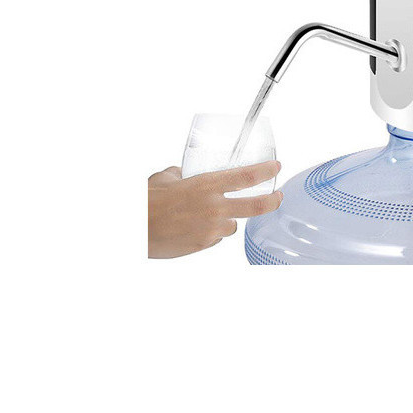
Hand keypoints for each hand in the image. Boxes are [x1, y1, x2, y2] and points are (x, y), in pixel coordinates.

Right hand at [148, 162, 281, 258]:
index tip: (276, 167)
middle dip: (273, 201)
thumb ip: (182, 174)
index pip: (247, 176)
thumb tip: (185, 173)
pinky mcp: (203, 245)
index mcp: (207, 185)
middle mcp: (214, 207)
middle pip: (256, 206)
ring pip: (232, 225)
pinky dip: (211, 232)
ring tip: (208, 215)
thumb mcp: (167, 177)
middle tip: (278, 197)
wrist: (134, 229)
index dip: (266, 171)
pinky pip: (215, 237)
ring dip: (227, 220)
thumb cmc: (147, 202)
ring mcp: (211, 229)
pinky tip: (195, 227)